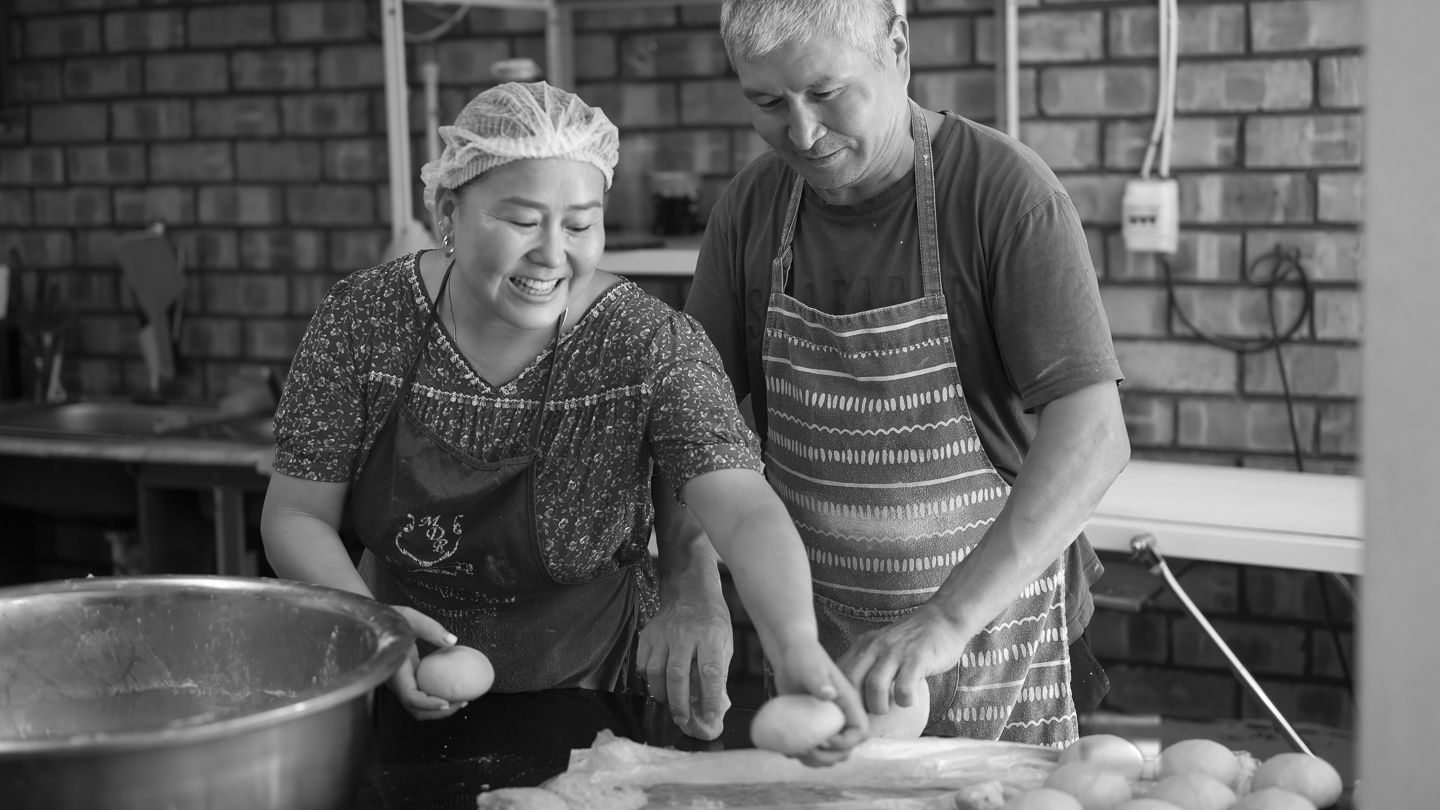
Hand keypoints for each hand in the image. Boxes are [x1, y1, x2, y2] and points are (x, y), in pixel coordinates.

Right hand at [388, 605, 467, 720]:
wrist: (373, 622)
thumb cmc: (389, 618)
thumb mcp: (409, 618)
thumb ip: (430, 628)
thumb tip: (452, 641)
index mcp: (394, 671)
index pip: (410, 697)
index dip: (428, 704)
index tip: (447, 703)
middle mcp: (396, 682)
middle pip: (416, 708)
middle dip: (438, 712)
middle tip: (462, 702)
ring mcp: (401, 683)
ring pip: (418, 705)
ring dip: (439, 708)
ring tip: (462, 699)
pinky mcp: (407, 679)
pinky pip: (422, 694)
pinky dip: (437, 696)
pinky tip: (453, 688)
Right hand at [637, 589, 732, 739]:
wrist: (690, 591)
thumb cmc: (712, 620)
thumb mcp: (725, 642)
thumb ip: (719, 672)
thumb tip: (715, 705)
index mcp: (709, 636)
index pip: (710, 672)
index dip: (710, 698)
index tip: (710, 716)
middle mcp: (684, 634)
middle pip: (677, 675)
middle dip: (679, 703)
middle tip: (682, 720)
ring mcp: (662, 634)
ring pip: (655, 671)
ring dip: (661, 694)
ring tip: (669, 704)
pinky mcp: (647, 635)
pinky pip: (643, 664)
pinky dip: (648, 680)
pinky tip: (658, 684)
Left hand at [771, 640, 868, 765]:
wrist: (789, 655)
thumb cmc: (802, 656)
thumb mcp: (810, 668)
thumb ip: (819, 681)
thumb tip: (829, 694)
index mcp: (849, 704)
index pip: (860, 733)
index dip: (845, 743)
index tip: (823, 739)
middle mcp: (841, 717)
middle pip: (846, 750)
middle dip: (827, 757)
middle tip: (804, 749)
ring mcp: (826, 724)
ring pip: (829, 755)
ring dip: (814, 761)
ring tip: (794, 751)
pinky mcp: (812, 728)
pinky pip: (814, 750)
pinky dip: (802, 755)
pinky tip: (786, 748)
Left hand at [836, 603, 969, 715]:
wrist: (944, 619)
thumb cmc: (913, 641)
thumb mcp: (883, 646)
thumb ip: (868, 664)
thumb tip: (854, 696)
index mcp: (864, 645)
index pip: (840, 673)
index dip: (841, 697)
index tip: (849, 712)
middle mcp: (876, 647)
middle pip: (851, 680)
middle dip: (856, 706)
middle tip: (866, 718)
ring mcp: (896, 652)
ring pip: (874, 686)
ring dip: (879, 705)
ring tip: (888, 709)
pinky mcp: (917, 659)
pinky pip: (904, 688)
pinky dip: (905, 701)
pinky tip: (909, 699)